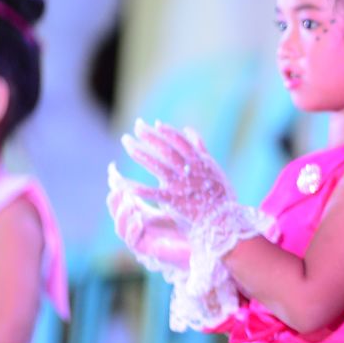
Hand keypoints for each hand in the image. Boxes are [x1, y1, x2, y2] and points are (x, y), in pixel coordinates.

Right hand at [107, 164, 189, 272]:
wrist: (205, 249)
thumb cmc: (194, 224)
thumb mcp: (181, 200)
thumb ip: (173, 181)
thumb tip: (171, 154)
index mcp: (145, 213)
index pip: (126, 199)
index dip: (118, 186)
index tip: (113, 171)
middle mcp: (140, 226)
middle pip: (118, 213)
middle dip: (114, 199)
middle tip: (115, 186)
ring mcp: (142, 239)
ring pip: (121, 228)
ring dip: (121, 214)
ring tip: (126, 202)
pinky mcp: (148, 252)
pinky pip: (134, 241)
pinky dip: (133, 230)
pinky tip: (137, 219)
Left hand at [118, 119, 234, 225]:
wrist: (222, 218)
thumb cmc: (219, 192)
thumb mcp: (212, 165)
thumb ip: (199, 147)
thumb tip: (186, 129)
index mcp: (200, 162)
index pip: (181, 142)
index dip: (168, 131)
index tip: (154, 124)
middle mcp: (189, 171)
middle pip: (166, 149)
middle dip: (150, 137)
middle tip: (136, 127)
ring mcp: (180, 185)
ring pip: (157, 166)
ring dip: (141, 153)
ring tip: (127, 143)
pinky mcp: (172, 201)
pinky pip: (151, 193)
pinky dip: (136, 187)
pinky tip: (121, 181)